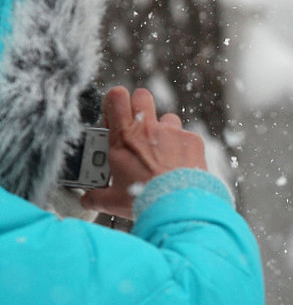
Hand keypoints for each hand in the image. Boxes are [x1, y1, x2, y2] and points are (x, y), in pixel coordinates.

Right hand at [80, 86, 207, 219]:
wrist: (178, 208)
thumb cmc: (144, 201)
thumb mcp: (113, 200)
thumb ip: (97, 197)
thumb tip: (87, 200)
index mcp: (123, 137)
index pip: (116, 97)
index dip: (115, 102)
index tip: (114, 118)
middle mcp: (147, 129)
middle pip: (142, 96)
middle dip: (139, 108)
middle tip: (138, 131)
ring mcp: (172, 132)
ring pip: (167, 118)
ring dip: (164, 131)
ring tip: (163, 155)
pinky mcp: (193, 141)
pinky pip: (187, 137)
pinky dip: (184, 149)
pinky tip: (182, 167)